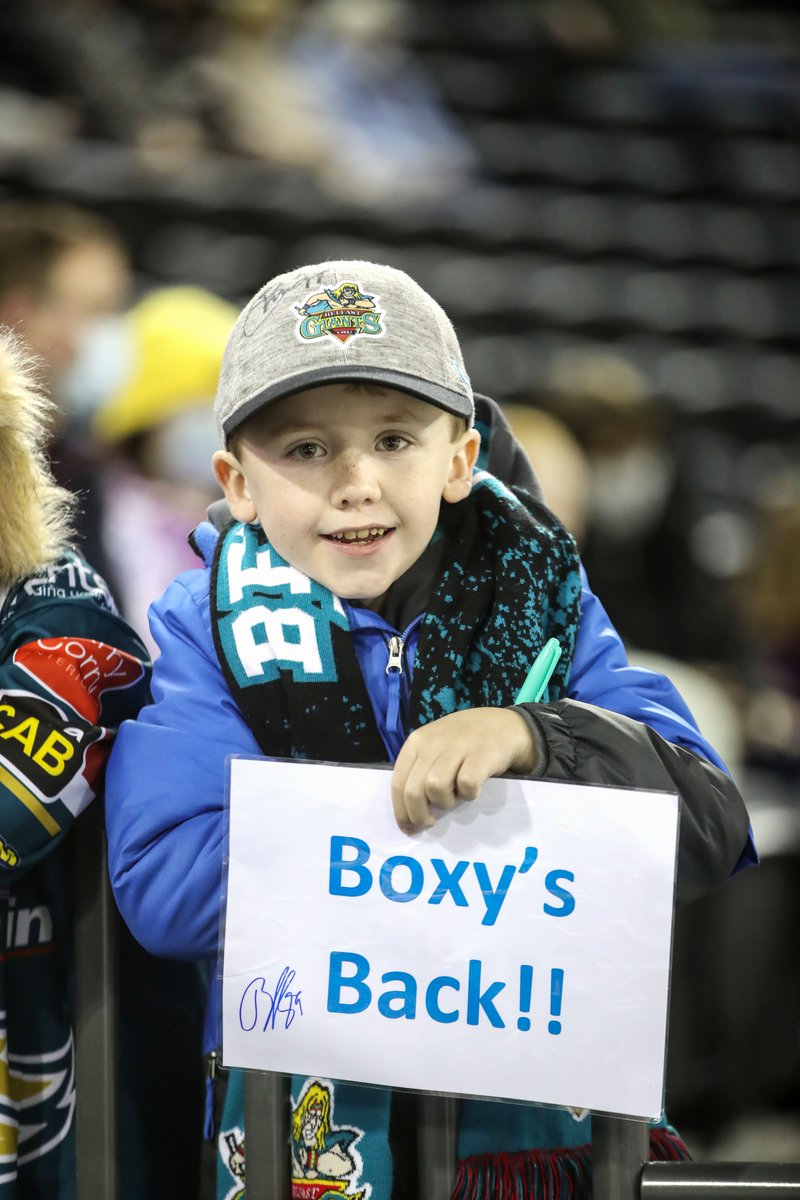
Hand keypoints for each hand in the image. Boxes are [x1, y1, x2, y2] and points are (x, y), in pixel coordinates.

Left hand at [391, 707, 535, 831]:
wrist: (503, 725)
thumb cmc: (464, 743)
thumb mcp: (435, 748)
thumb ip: (420, 772)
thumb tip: (408, 812)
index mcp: (417, 742)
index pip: (398, 783)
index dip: (401, 811)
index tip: (409, 827)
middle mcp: (433, 742)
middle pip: (414, 790)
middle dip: (419, 814)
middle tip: (430, 822)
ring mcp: (458, 746)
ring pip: (435, 787)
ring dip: (444, 802)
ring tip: (454, 798)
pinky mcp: (482, 754)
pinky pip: (466, 784)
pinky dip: (469, 794)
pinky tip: (472, 790)